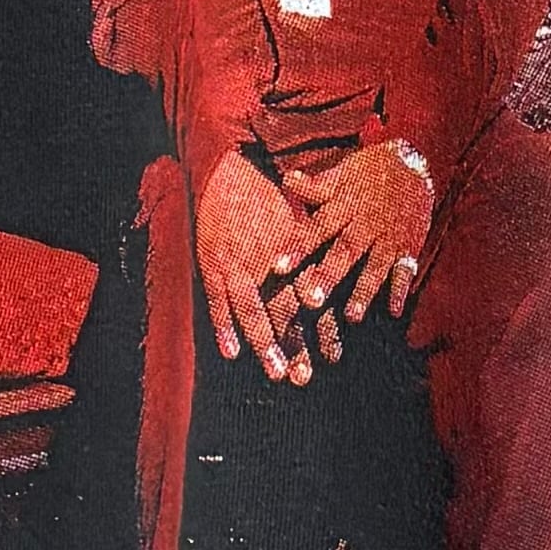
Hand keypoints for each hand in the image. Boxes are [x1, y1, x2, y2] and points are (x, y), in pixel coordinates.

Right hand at [193, 150, 318, 381]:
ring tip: (276, 373)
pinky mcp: (211, 263)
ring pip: (252, 310)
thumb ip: (314, 252)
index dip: (322, 326)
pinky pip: (217, 300)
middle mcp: (267, 259)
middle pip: (284, 309)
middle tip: (303, 377)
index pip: (311, 297)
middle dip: (294, 344)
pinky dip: (223, 326)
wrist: (225, 172)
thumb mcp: (297, 218)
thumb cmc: (266, 196)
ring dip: (264, 343)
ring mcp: (237, 263)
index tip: (333, 356)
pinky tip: (230, 352)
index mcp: (293, 251)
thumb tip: (338, 276)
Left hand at [280, 137, 437, 331]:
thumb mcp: (342, 174)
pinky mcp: (408, 246)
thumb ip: (315, 186)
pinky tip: (394, 311)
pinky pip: (406, 269)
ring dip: (364, 291)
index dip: (298, 247)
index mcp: (345, 205)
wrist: (416, 163)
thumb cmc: (369, 172)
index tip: (277, 269)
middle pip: (345, 250)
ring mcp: (388, 237)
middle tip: (310, 300)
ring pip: (375, 265)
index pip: (317, 228)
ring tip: (351, 316)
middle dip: (329, 275)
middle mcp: (366, 223)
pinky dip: (401, 290)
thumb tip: (285, 180)